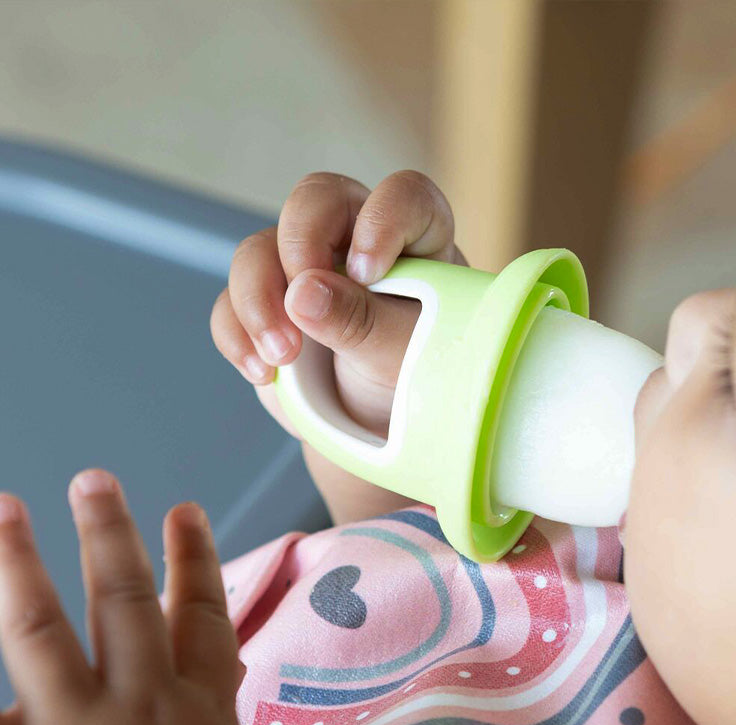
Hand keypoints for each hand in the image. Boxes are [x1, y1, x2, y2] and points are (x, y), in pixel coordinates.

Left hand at [0, 471, 256, 724]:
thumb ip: (211, 711)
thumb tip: (218, 666)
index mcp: (196, 708)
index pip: (202, 615)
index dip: (195, 558)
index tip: (185, 510)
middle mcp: (140, 703)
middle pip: (125, 600)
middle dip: (110, 534)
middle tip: (93, 480)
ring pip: (41, 627)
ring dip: (20, 561)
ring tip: (3, 509)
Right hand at [210, 169, 468, 439]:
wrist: (384, 426)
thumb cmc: (415, 378)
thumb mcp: (404, 356)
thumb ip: (364, 322)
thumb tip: (303, 292)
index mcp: (415, 239)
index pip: (402, 196)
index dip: (382, 220)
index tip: (368, 274)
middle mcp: (356, 238)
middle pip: (314, 201)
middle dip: (298, 248)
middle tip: (302, 305)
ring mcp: (304, 270)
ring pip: (259, 249)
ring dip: (259, 300)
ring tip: (283, 358)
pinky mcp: (268, 308)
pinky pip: (230, 302)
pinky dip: (238, 335)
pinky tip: (261, 372)